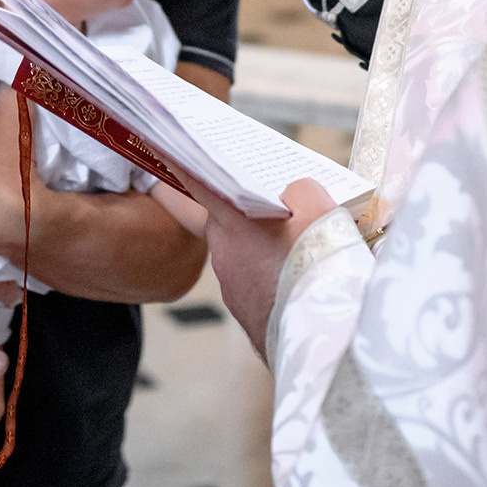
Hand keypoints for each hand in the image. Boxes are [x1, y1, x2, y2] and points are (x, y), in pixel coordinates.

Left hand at [184, 176, 336, 362]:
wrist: (325, 335)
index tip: (161, 151)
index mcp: (233, 223)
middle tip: (276, 211)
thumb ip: (299, 193)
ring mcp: (233, 290)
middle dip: (246, 216)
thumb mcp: (318, 209)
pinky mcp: (248, 318)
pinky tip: (301, 284)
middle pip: (227, 224)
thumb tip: (292, 199)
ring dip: (264, 253)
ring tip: (301, 254)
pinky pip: (257, 288)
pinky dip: (273, 282)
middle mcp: (223, 255)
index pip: (198, 185)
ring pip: (245, 258)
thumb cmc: (318, 265)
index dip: (182, 166)